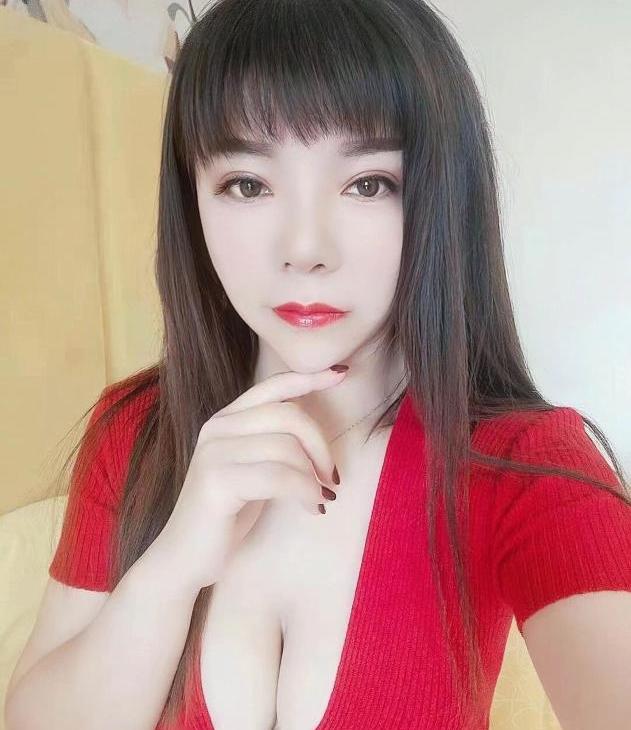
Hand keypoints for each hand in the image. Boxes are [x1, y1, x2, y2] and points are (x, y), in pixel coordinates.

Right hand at [154, 365, 347, 592]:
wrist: (185, 557)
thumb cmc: (227, 514)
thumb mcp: (254, 468)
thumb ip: (274, 441)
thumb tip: (316, 427)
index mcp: (227, 419)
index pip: (273, 385)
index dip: (309, 377)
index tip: (341, 375)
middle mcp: (218, 428)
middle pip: (289, 415)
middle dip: (321, 445)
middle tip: (331, 478)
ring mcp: (214, 452)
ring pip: (288, 447)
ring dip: (314, 477)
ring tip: (318, 499)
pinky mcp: (218, 481)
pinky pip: (280, 476)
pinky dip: (305, 491)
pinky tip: (311, 508)